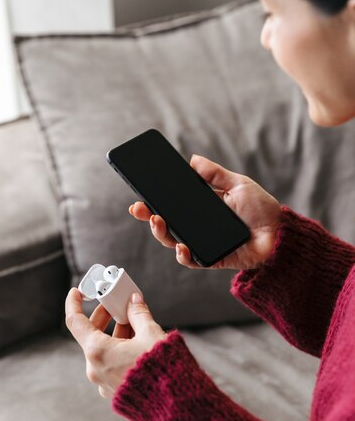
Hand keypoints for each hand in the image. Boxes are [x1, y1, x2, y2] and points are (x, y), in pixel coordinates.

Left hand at [65, 288, 166, 397]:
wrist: (174, 405)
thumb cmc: (161, 369)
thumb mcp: (151, 334)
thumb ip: (139, 314)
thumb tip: (134, 302)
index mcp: (98, 352)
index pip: (75, 322)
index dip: (74, 304)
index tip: (77, 292)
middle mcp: (95, 369)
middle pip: (91, 335)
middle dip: (104, 317)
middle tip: (117, 305)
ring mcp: (103, 382)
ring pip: (103, 350)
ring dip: (116, 334)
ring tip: (135, 322)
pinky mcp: (114, 391)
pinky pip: (111, 365)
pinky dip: (120, 350)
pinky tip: (137, 343)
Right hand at [129, 154, 281, 270]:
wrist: (281, 234)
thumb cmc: (262, 209)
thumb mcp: (238, 184)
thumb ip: (215, 173)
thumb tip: (192, 160)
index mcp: (202, 208)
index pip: (172, 205)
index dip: (154, 202)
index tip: (140, 195)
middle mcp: (198, 227)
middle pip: (166, 224)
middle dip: (148, 217)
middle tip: (138, 209)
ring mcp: (203, 244)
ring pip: (173, 242)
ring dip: (161, 233)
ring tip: (157, 222)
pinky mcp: (212, 259)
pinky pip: (192, 261)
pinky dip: (184, 255)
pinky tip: (181, 247)